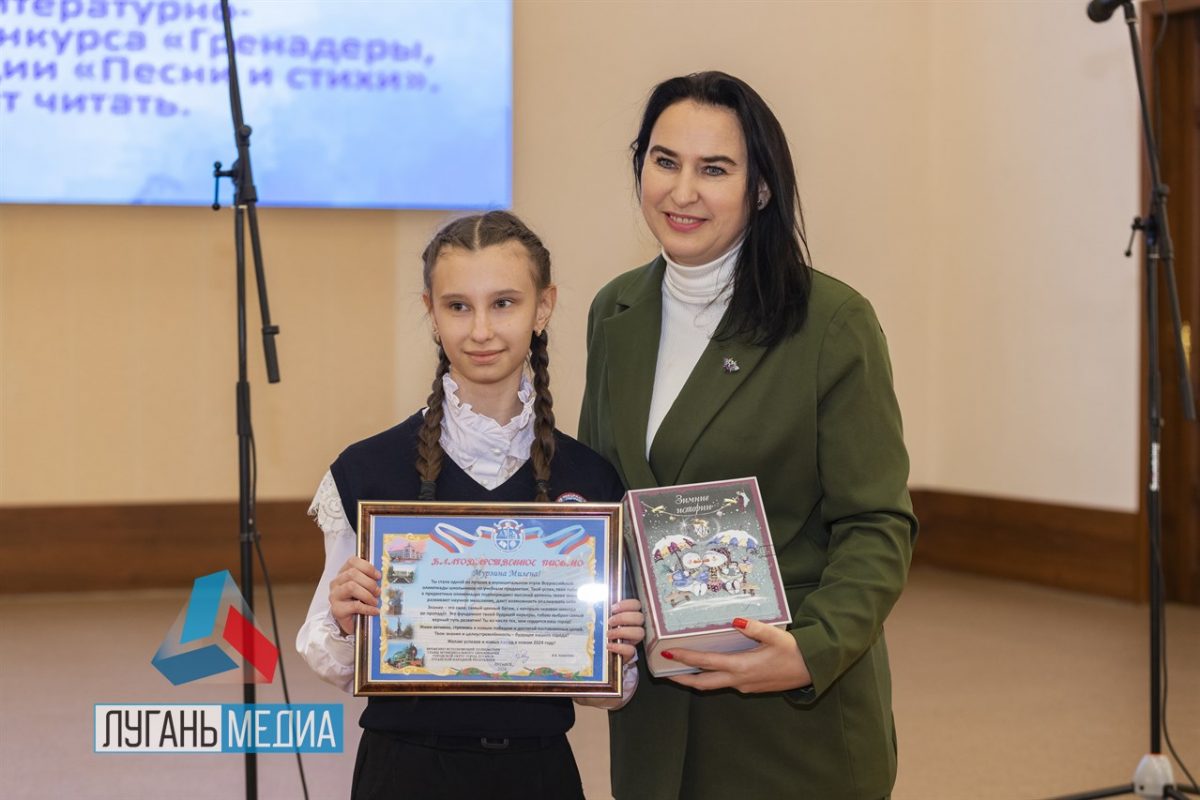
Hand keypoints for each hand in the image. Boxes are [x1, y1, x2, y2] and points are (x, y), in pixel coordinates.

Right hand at [329, 556, 381, 634]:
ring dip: (367, 594)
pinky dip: (367, 608)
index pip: (352, 561)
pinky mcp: (336, 609)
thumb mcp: (364, 587)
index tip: (378, 576)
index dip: (367, 567)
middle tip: (378, 592)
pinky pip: (354, 605)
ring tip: (375, 601)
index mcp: (343, 573)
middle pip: (352, 574)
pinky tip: (374, 611)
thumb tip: (383, 577)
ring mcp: (334, 595)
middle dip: (369, 582)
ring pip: (351, 587)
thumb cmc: (359, 601)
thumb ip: (370, 579)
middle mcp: (336, 582)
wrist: (351, 622)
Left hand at [606, 598, 644, 663]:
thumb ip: (607, 613)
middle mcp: (636, 626)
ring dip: (622, 632)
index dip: (626, 604)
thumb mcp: (606, 621)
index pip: (636, 604)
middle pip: (639, 617)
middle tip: (610, 622)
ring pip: (639, 633)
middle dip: (623, 618)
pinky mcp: (631, 653)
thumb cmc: (606, 632)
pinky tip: (609, 645)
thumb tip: (600, 604)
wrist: (605, 653)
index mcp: (631, 616)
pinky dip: (620, 647)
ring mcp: (635, 640)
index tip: (613, 609)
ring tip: (608, 634)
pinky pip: (631, 650)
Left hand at [666, 618, 811, 692]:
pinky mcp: (749, 687)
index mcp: (741, 667)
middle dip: (681, 679)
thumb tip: (735, 620)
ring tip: (679, 669)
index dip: (685, 659)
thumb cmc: (794, 653)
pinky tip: (708, 667)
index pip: (705, 664)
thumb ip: (756, 628)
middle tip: (663, 671)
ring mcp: (743, 686)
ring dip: (694, 680)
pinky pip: (724, 683)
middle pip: (702, 684)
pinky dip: (711, 677)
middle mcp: (738, 680)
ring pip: (713, 685)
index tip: (667, 653)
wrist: (811, 670)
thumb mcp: (776, 637)